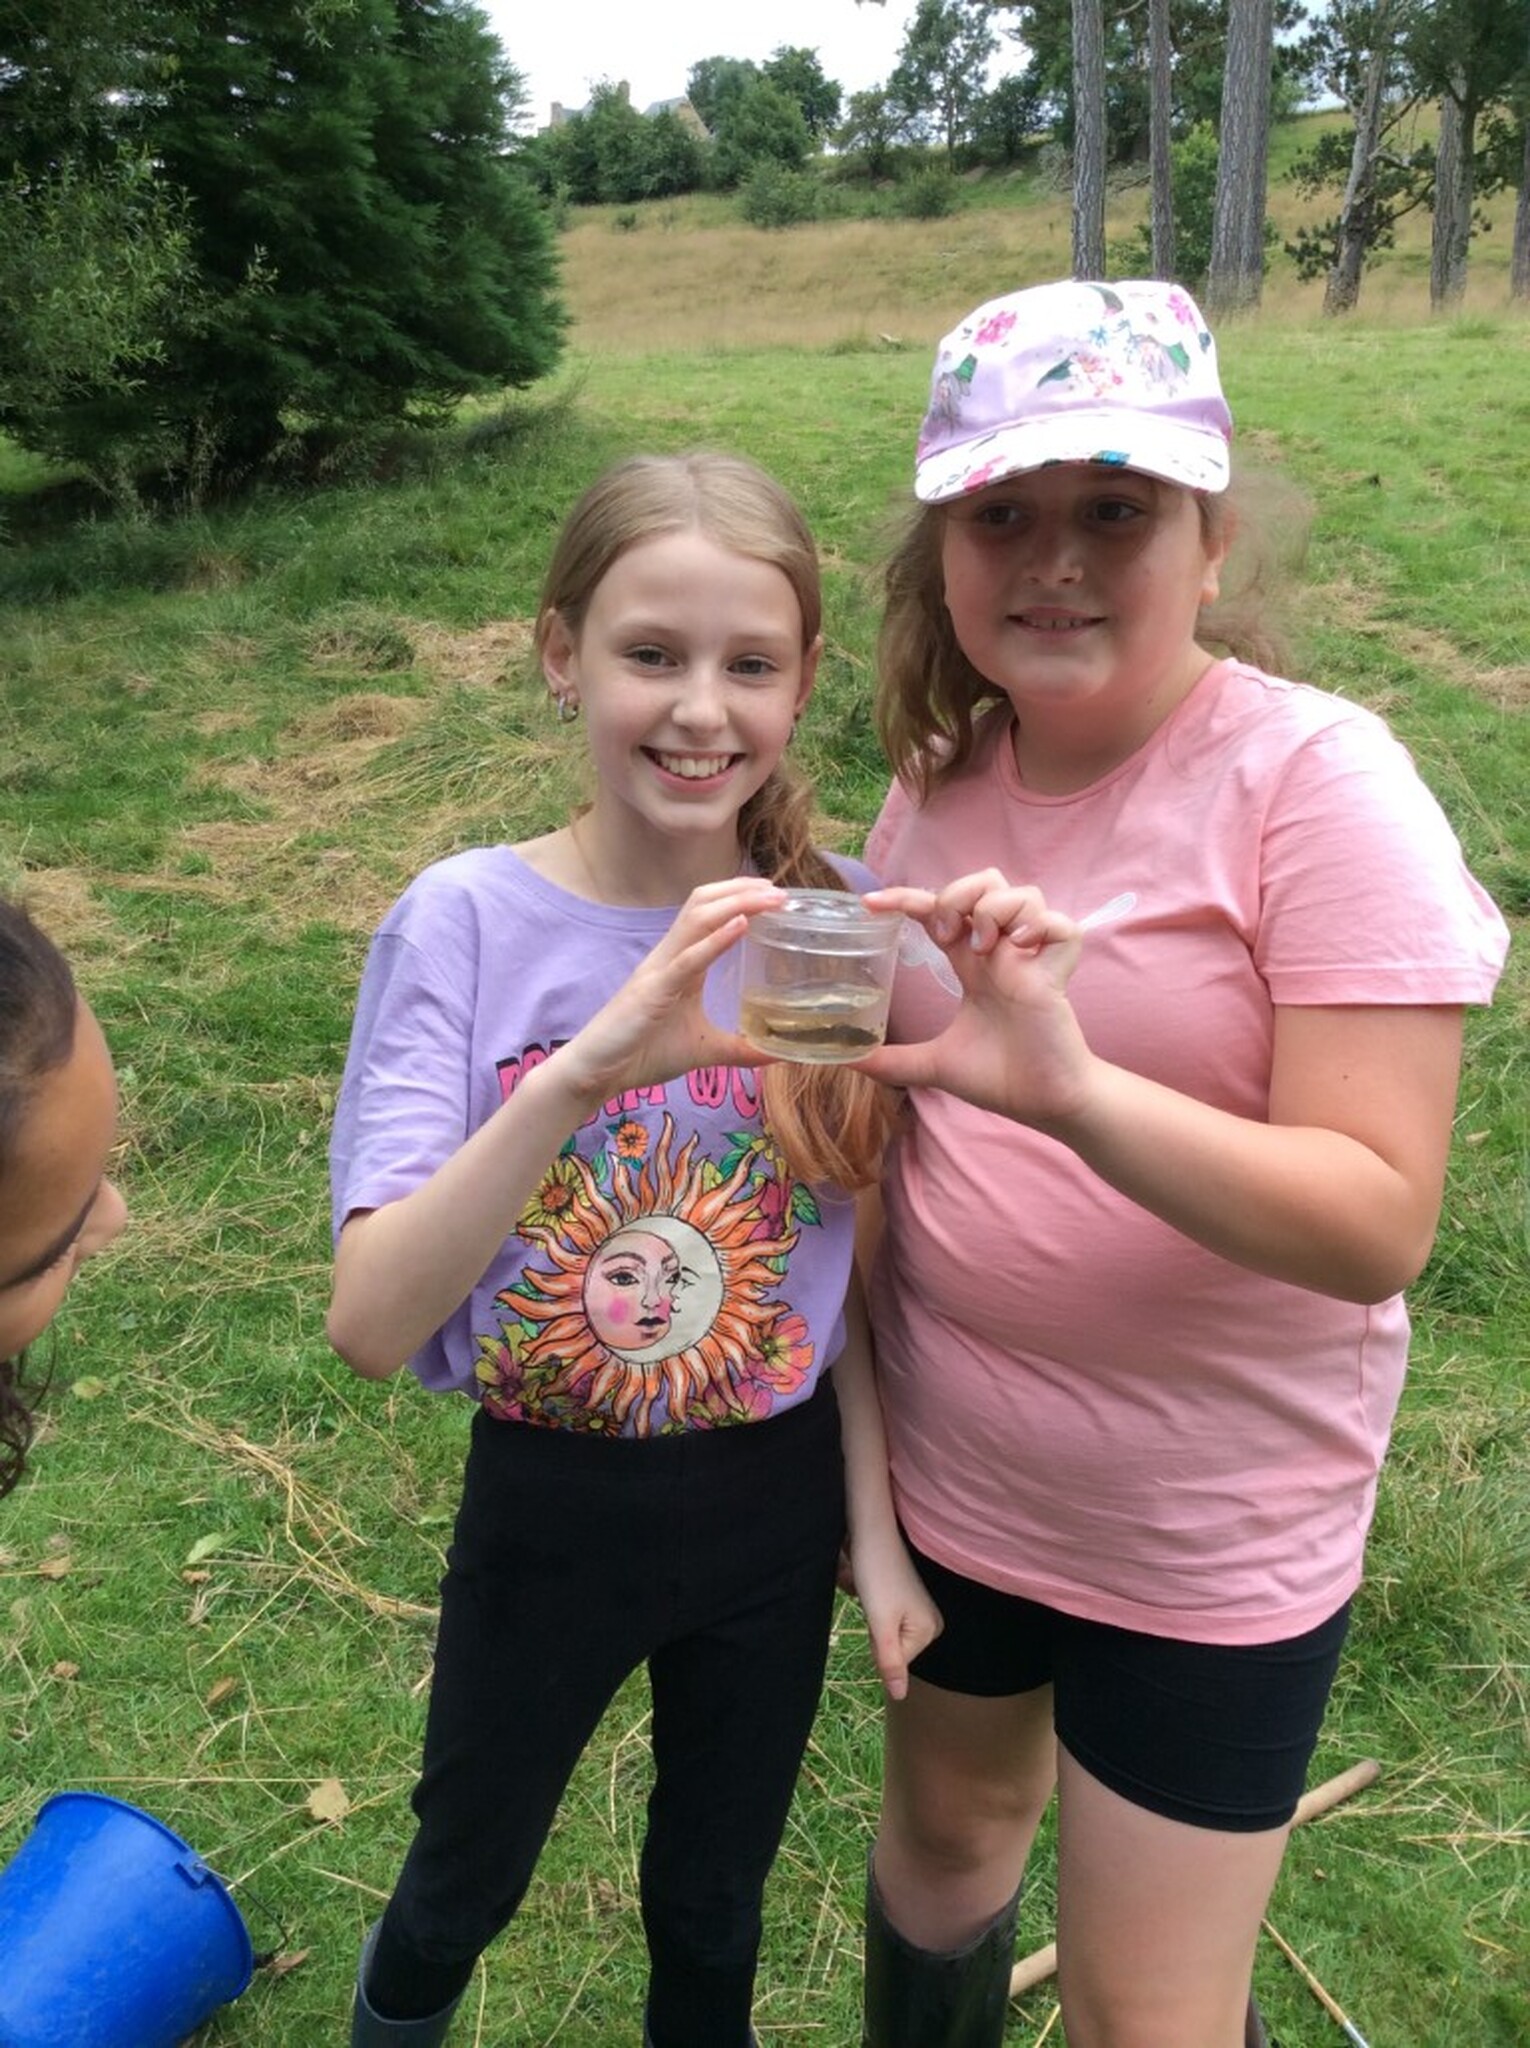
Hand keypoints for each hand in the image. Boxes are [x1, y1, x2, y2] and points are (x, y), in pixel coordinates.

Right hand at [556, 877, 783, 1102]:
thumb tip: (777, 1054)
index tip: (775, 894)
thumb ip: (739, 1049)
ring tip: (769, 898)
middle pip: (704, 903)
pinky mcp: (653, 991)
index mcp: (680, 963)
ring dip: (736, 903)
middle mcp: (669, 957)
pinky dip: (716, 940)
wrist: (598, 1074)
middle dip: (742, 889)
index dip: (740, 896)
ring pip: (697, 919)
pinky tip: (741, 926)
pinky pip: (687, 959)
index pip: (709, 913)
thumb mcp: (703, 1050)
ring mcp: (660, 970)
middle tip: (780, 891)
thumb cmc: (643, 1054)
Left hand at [842, 1534, 943, 1701]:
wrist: (872, 1531)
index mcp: (929, 1630)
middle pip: (887, 1646)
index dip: (876, 1640)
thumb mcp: (881, 1624)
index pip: (893, 1660)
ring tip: (869, 1588)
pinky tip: (868, 1582)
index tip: (876, 1611)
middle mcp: (929, 1621)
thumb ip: (890, 1662)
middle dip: (872, 1626)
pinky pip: (880, 1614)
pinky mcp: (903, 1596)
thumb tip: (899, 1697)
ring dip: (868, 1613)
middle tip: (871, 1598)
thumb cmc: (876, 1574)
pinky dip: (868, 1602)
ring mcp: (917, 1608)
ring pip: (880, 1630)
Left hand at [854, 871, 1093, 1124]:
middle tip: (947, 935)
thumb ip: (892, 1061)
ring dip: (995, 909)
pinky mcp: (1059, 974)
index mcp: (972, 966)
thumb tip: (848, 1061)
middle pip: (987, 882)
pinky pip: (1062, 926)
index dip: (906, 898)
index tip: (870, 904)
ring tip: (985, 948)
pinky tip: (1021, 951)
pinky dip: (1040, 927)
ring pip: (1024, 893)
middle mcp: (1001, 953)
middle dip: (959, 893)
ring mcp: (1032, 960)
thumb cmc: (1000, 1079)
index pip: (939, 910)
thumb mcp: (933, 1065)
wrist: (1044, 1104)